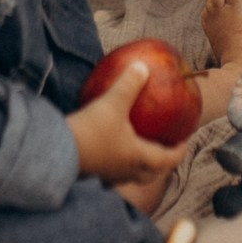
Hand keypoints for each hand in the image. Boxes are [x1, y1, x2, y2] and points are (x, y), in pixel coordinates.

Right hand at [66, 60, 187, 186]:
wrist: (57, 153)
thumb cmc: (91, 131)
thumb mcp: (113, 103)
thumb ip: (129, 84)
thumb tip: (143, 67)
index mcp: (140, 158)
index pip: (169, 159)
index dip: (180, 150)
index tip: (184, 139)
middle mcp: (128, 171)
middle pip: (153, 173)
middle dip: (162, 162)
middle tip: (166, 147)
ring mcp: (110, 176)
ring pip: (132, 175)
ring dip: (141, 166)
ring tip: (141, 151)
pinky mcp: (94, 174)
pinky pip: (113, 172)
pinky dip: (119, 163)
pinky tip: (111, 150)